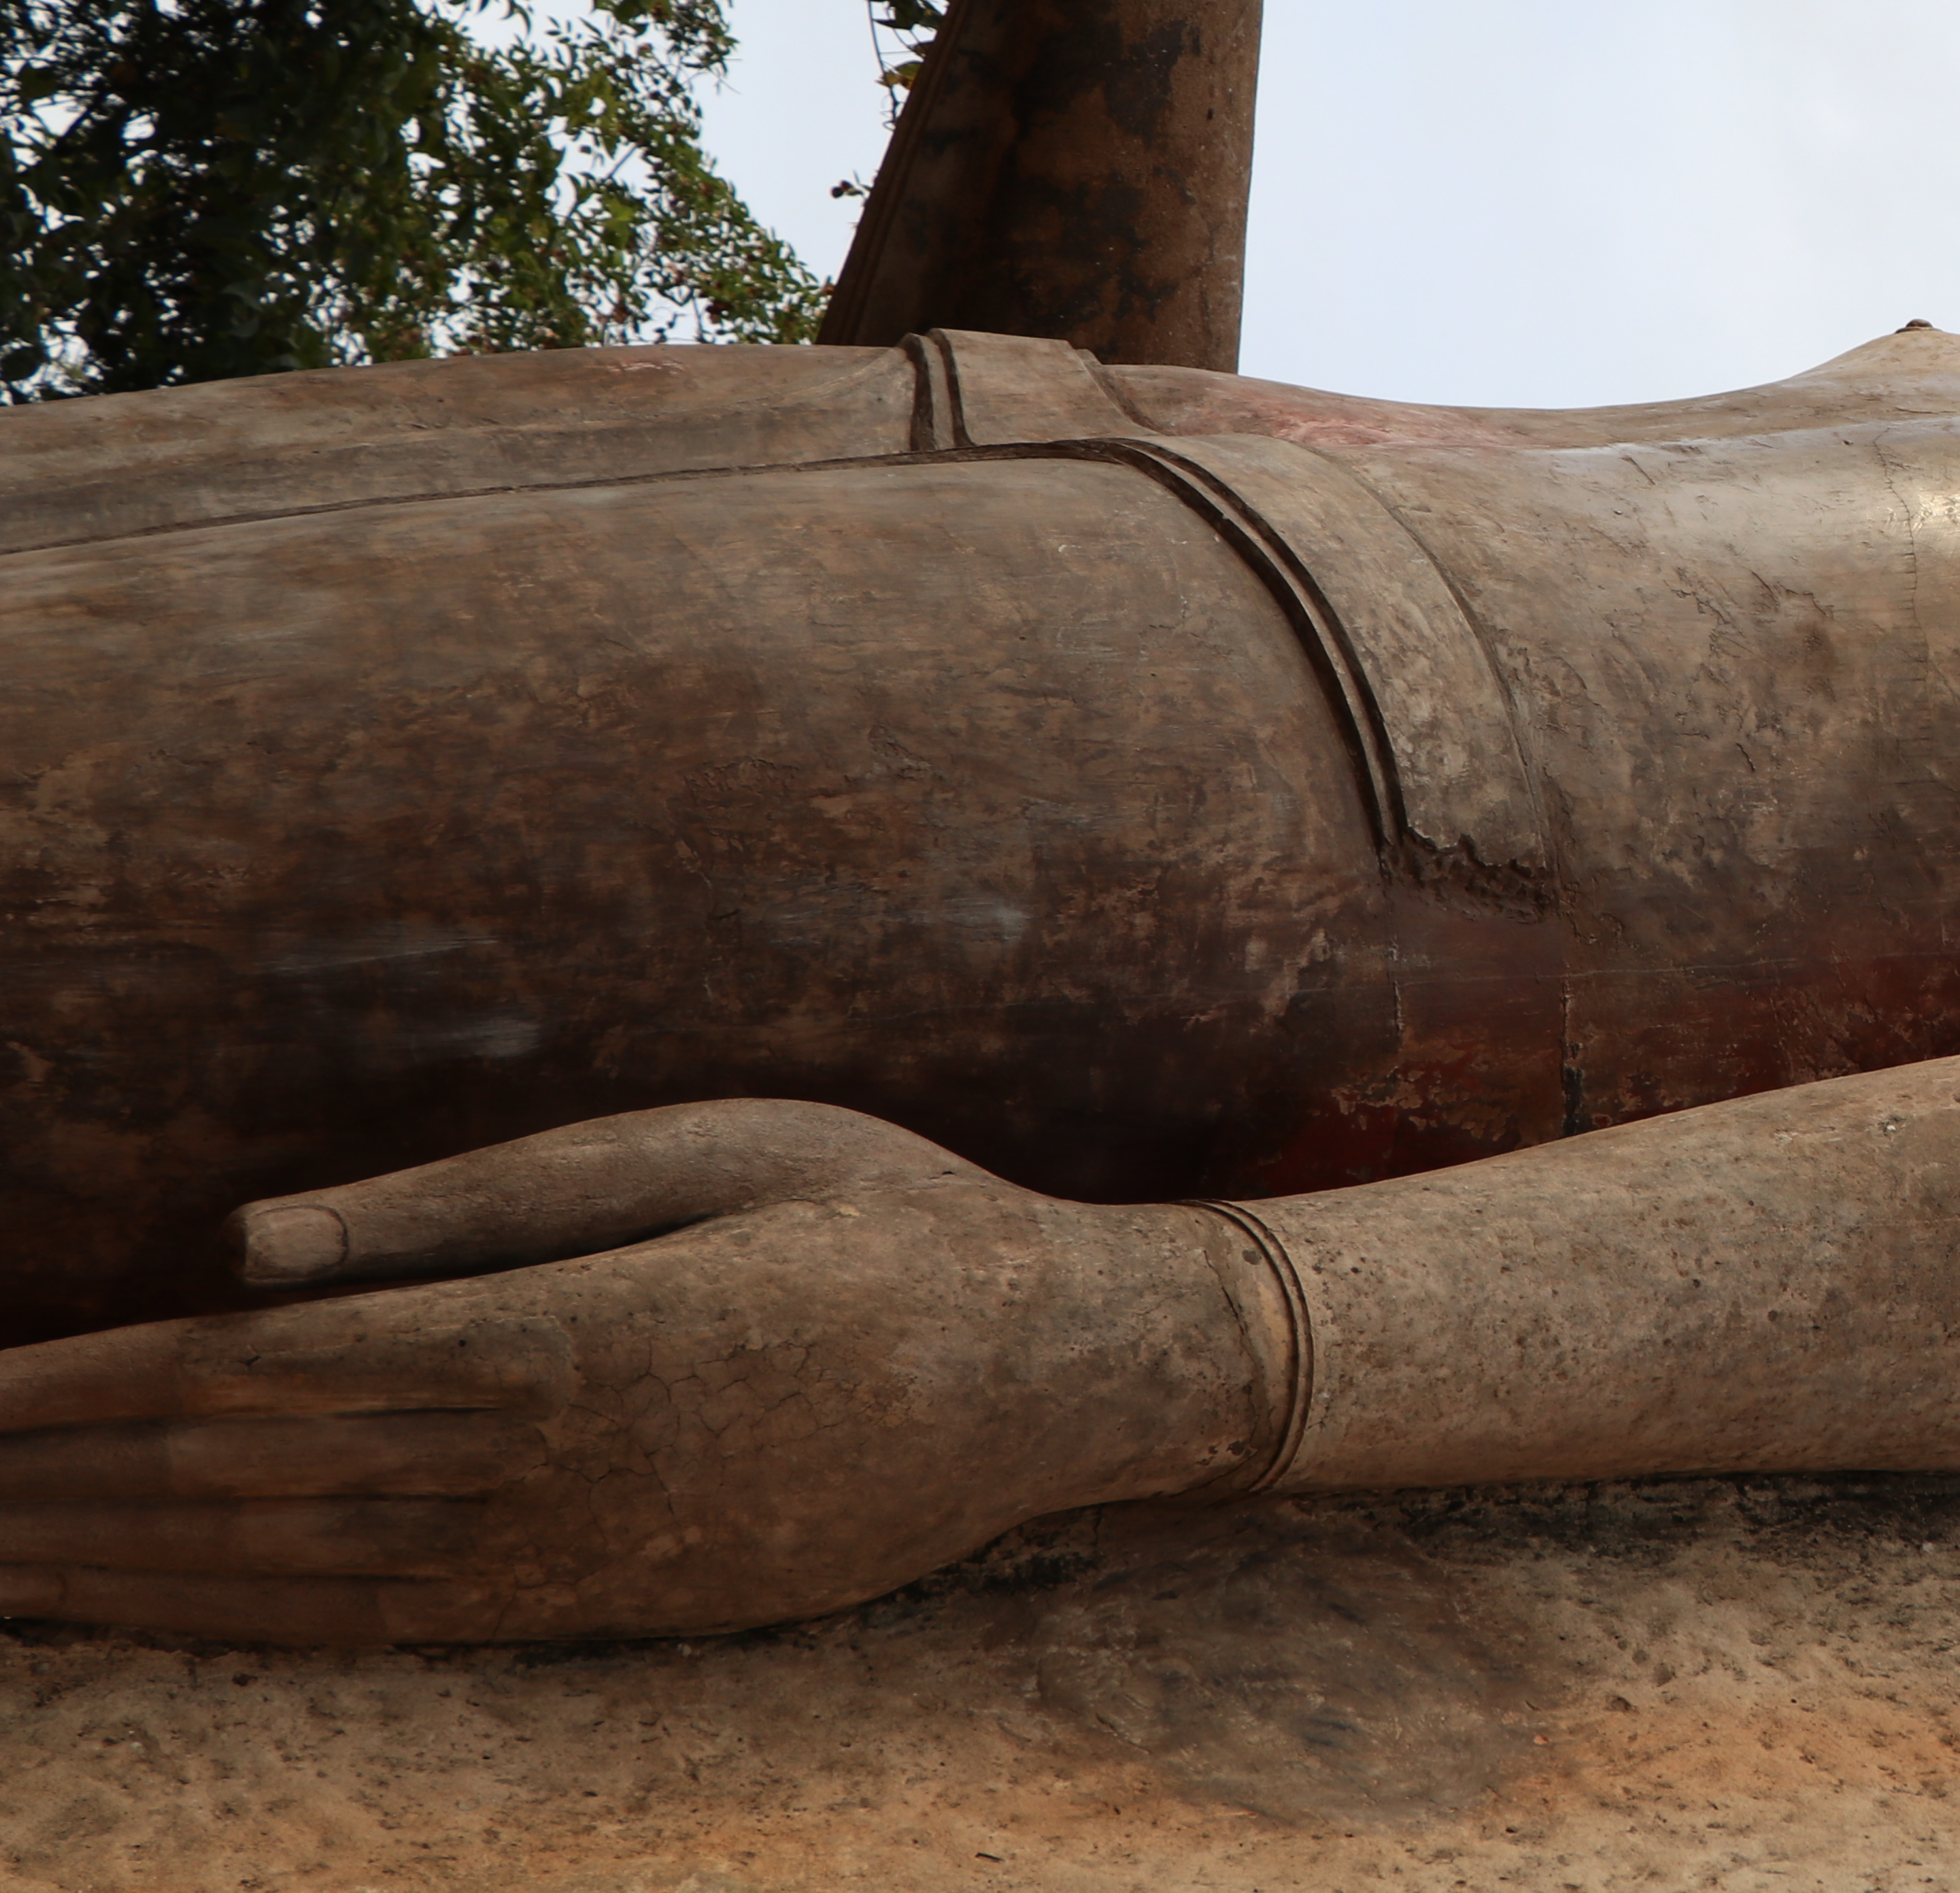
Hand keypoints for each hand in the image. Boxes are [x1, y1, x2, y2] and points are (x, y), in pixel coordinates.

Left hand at [0, 1103, 1259, 1643]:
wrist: (1046, 1382)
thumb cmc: (882, 1216)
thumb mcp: (702, 1150)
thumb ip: (468, 1204)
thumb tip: (242, 1249)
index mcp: (556, 1339)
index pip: (256, 1379)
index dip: (89, 1390)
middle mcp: (537, 1474)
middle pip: (237, 1490)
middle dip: (57, 1491)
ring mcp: (563, 1560)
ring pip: (277, 1577)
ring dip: (110, 1572)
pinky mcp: (591, 1605)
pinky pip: (367, 1624)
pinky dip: (229, 1619)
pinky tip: (148, 1608)